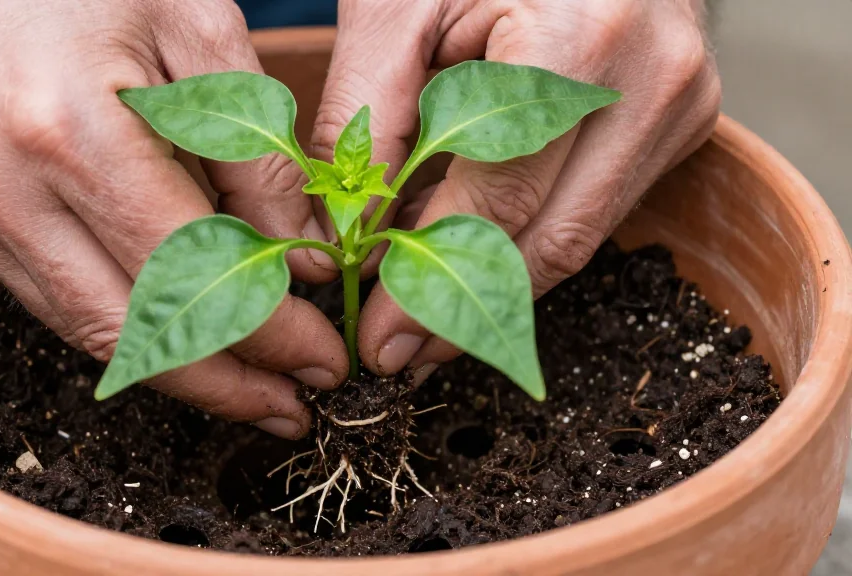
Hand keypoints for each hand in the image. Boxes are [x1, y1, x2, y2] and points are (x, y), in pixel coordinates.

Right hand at [0, 0, 347, 437]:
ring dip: (175, 370)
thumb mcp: (194, 24)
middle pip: (131, 337)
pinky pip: (49, 295)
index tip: (325, 361)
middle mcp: (1, 189)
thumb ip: (257, 151)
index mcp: (70, 130)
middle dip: (226, 386)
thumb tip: (306, 262)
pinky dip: (122, 323)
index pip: (193, 277)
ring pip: (85, 331)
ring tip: (250, 385)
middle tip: (294, 405)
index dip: (268, 334)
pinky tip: (176, 328)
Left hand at [310, 0, 720, 380]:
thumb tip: (347, 237)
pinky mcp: (681, 121)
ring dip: (499, 287)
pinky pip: (596, 209)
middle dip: (467, 308)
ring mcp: (680, 103)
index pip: (499, 198)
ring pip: (579, 237)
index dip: (433, 278)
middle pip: (551, 238)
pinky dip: (530, 241)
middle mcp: (651, 78)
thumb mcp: (395, 7)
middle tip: (401, 352)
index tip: (381, 335)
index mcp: (579, 38)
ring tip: (428, 319)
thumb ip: (365, 119)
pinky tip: (475, 258)